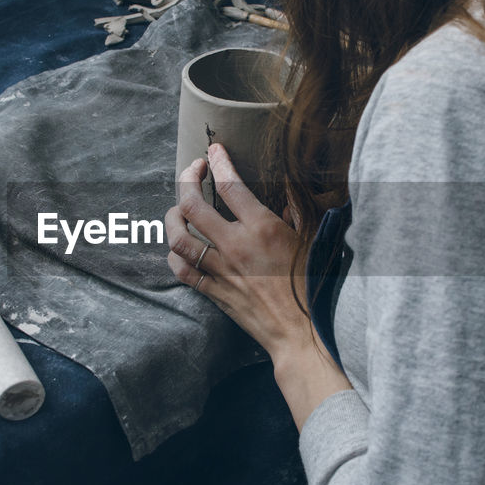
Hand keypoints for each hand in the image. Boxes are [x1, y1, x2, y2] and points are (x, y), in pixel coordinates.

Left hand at [165, 144, 351, 428]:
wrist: (301, 332)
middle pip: (192, 205)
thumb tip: (288, 187)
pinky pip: (182, 270)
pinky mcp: (214, 292)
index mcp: (263, 228)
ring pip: (179, 237)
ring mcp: (221, 270)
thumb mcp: (310, 240)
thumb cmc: (312, 286)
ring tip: (177, 207)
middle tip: (192, 170)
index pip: (231, 185)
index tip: (214, 152)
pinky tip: (177, 247)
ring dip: (172, 217)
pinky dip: (173, 255)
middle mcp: (236, 246)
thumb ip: (297, 210)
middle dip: (187, 180)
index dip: (219, 162)